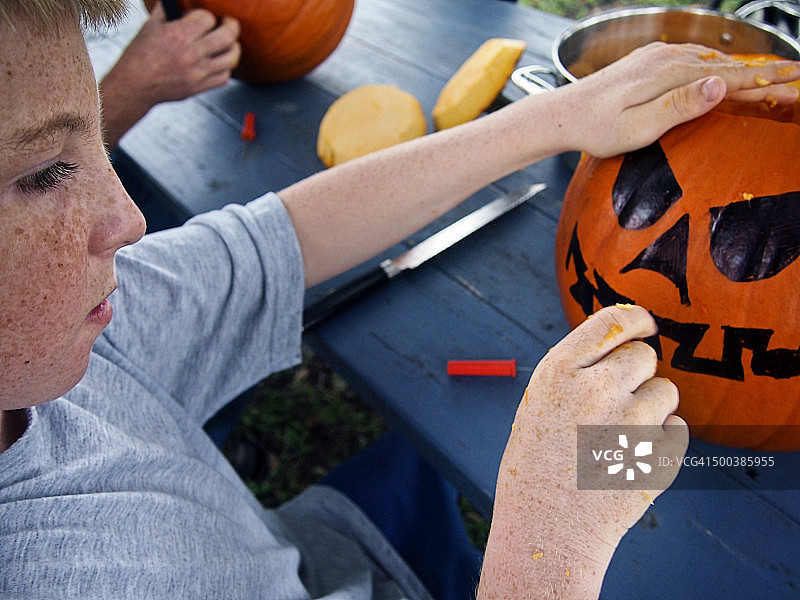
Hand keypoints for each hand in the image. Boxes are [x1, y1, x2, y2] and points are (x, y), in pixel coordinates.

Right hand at [99, 3, 240, 146]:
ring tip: (230, 44)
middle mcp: (191, 54)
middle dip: (231, 26)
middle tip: (229, 23)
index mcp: (178, 35)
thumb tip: (173, 0)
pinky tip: (221, 62)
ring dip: (234, 48)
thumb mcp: (150, 26)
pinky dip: (226, 68)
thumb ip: (165, 10)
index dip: (207, 16)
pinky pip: (224, 77)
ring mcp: (198, 72)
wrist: (135, 85)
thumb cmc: (140, 56)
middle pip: (227, 36)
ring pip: (231, 58)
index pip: (208, 18)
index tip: (204, 18)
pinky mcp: (200, 87)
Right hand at [478, 304, 688, 599]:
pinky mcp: (659, 454)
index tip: (646, 325)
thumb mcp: (542, 401)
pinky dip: (661, 440)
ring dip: (651, 407)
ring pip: (666, 391)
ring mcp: (632, 422)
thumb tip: (629, 342)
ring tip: (618, 438)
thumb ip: (580, 370)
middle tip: (614, 404)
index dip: (637, 319)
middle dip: (636, 374)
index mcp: (561, 371)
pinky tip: (629, 459)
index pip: (614, 320)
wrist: (546, 527)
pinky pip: (676, 428)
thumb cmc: (538, 463)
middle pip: (643, 356)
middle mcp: (597, 388)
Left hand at [559, 42, 799, 157]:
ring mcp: (656, 56)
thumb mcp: (639, 127)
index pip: (730, 75)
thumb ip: (680, 106)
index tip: (796, 77)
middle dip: (761, 72)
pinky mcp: (646, 60)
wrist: (562, 115)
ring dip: (739, 68)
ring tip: (767, 78)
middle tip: (793, 79)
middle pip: (725, 65)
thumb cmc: (597, 129)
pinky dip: (714, 65)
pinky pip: (691, 59)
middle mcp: (666, 58)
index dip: (766, 78)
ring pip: (709, 60)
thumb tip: (719, 83)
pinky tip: (720, 73)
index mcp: (670, 74)